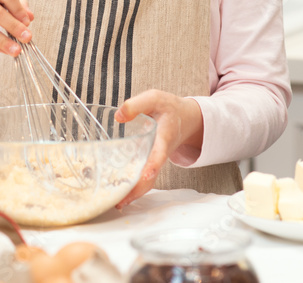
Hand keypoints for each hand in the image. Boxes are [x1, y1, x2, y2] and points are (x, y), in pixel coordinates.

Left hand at [113, 89, 203, 208]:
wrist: (185, 118)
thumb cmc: (168, 107)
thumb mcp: (155, 98)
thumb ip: (137, 105)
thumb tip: (118, 117)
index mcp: (164, 136)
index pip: (159, 153)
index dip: (153, 165)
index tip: (146, 176)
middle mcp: (161, 153)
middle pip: (152, 176)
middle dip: (138, 189)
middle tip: (121, 201)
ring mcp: (156, 160)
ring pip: (148, 181)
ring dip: (134, 193)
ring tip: (117, 203)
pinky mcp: (151, 162)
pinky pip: (144, 178)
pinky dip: (134, 188)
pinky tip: (120, 195)